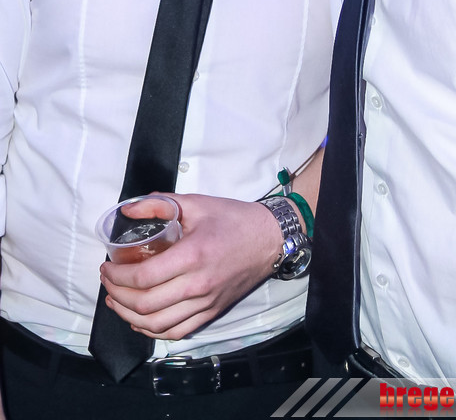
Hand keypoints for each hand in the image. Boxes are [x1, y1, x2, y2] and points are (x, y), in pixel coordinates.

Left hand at [98, 194, 282, 340]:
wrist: (270, 238)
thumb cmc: (234, 218)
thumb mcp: (197, 203)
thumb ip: (161, 204)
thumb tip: (128, 210)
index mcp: (192, 255)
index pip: (143, 278)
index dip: (117, 277)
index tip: (106, 267)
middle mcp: (198, 285)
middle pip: (145, 305)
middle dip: (117, 296)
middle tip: (107, 282)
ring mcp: (206, 303)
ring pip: (157, 325)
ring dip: (129, 317)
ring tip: (116, 303)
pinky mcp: (212, 312)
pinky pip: (176, 332)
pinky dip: (152, 331)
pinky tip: (140, 320)